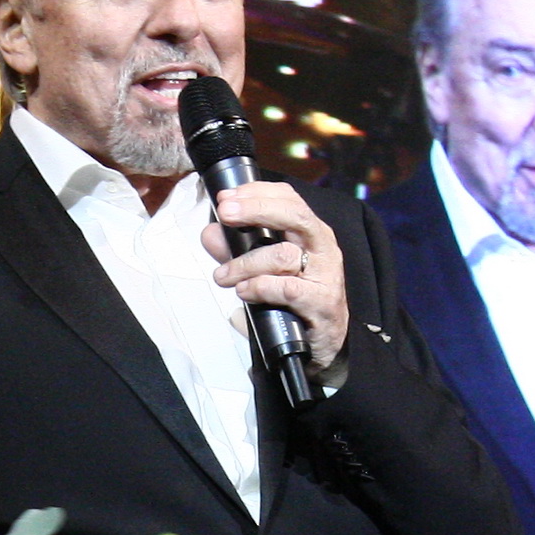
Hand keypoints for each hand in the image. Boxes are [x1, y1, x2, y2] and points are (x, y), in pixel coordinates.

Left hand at [206, 181, 347, 370]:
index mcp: (309, 231)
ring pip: (283, 255)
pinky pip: (287, 288)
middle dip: (256, 209)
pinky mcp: (322, 302)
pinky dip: (260, 287)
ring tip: (222, 276)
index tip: (225, 198)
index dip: (256, 192)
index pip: (288, 198)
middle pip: (294, 214)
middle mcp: (322, 246)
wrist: (322, 343)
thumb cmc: (295, 300)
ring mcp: (325, 274)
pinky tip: (244, 291)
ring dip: (245, 263)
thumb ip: (236, 251)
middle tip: (225, 214)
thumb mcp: (262, 269)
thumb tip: (210, 233)